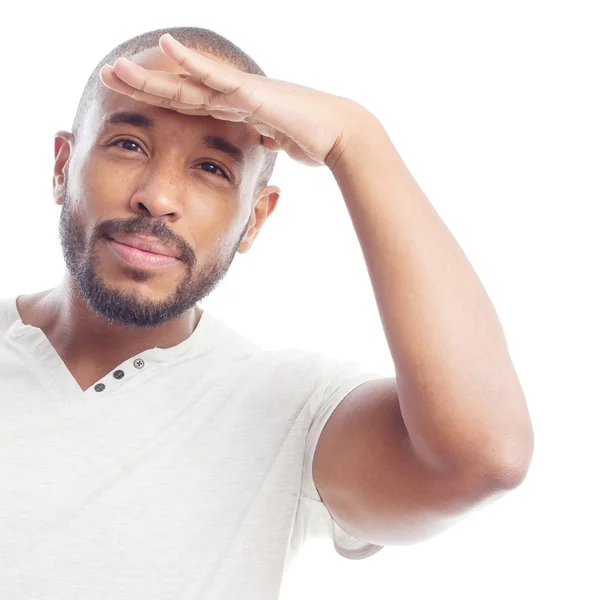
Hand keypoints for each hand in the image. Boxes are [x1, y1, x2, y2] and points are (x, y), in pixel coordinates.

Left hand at [98, 33, 369, 169]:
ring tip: (118, 67)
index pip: (189, 104)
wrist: (342, 136)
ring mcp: (243, 92)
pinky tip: (168, 46)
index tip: (129, 96)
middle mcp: (234, 97)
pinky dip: (195, 62)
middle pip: (180, 90)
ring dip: (153, 75)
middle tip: (108, 76)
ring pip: (190, 82)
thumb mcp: (279, 143)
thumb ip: (265, 138)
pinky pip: (220, 77)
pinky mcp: (256, 94)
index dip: (158, 98)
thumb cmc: (315, 140)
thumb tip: (262, 140)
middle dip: (143, 84)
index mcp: (236, 110)